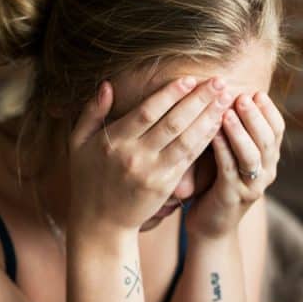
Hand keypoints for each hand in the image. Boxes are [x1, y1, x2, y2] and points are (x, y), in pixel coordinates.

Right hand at [68, 77, 234, 232]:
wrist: (99, 222)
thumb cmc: (87, 178)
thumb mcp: (78, 143)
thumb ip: (91, 113)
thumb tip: (107, 85)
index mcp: (113, 142)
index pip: (146, 112)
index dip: (170, 94)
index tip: (189, 78)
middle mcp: (133, 156)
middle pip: (172, 123)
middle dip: (198, 100)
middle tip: (219, 81)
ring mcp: (151, 172)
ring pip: (185, 139)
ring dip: (208, 117)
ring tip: (225, 98)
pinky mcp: (164, 185)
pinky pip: (188, 158)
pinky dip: (205, 140)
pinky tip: (218, 125)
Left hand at [186, 91, 284, 238]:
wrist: (211, 227)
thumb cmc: (217, 184)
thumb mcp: (232, 156)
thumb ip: (236, 134)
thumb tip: (231, 95)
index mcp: (269, 160)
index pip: (277, 130)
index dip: (269, 111)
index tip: (256, 92)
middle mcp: (266, 173)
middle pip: (267, 139)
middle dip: (255, 116)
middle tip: (242, 96)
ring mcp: (251, 187)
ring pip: (251, 155)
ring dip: (240, 131)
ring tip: (228, 111)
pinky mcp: (232, 197)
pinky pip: (228, 169)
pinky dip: (222, 149)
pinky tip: (212, 133)